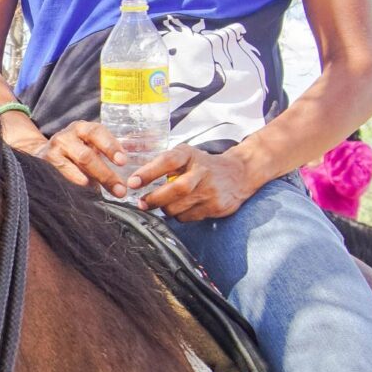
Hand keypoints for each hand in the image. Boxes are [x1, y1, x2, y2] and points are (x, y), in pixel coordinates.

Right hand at [34, 118, 131, 193]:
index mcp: (82, 128)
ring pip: (72, 167)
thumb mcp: (90, 144)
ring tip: (102, 194)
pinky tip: (84, 195)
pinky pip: (60, 177)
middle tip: (120, 190)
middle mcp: (66, 137)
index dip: (110, 146)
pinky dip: (73, 186)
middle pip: (86, 156)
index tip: (123, 162)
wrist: (43, 152)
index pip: (97, 132)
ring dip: (90, 183)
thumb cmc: (76, 150)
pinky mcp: (43, 165)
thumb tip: (133, 173)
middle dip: (105, 174)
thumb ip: (108, 152)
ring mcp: (53, 151)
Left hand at [129, 140, 254, 220]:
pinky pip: (188, 217)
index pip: (167, 161)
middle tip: (141, 203)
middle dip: (154, 199)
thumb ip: (164, 164)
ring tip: (162, 205)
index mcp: (189, 154)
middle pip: (176, 189)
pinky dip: (179, 216)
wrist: (238, 174)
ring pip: (179, 207)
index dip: (148, 172)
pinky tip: (182, 208)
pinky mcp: (216, 206)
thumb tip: (134, 180)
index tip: (132, 183)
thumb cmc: (202, 165)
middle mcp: (202, 171)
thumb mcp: (185, 156)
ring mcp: (210, 190)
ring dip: (165, 209)